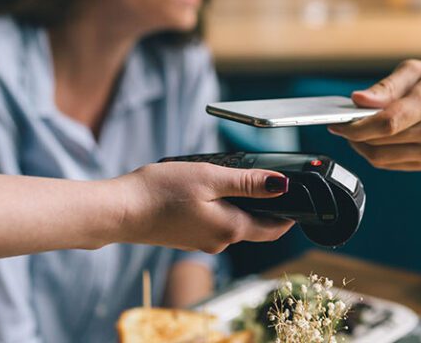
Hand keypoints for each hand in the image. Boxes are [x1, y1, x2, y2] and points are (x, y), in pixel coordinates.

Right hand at [114, 162, 293, 252]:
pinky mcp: (186, 237)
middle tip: (273, 182)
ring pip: (234, 224)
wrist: (119, 211)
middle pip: (256, 227)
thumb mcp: (210, 178)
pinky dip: (220, 208)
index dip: (291, 214)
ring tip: (239, 180)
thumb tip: (282, 185)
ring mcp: (201, 242)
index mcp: (231, 229)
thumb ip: (248, 183)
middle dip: (268, 208)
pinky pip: (214, 223)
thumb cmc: (160, 193)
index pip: (274, 229)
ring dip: (242, 206)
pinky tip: (209, 191)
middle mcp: (219, 242)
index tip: (301, 198)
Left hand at [328, 60, 420, 170]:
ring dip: (361, 147)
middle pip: (379, 141)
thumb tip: (358, 100)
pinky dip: (376, 154)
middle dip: (353, 134)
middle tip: (340, 124)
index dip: (355, 125)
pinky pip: (393, 164)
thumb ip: (387, 86)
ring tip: (354, 132)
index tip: (336, 121)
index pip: (385, 122)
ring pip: (382, 158)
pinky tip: (372, 141)